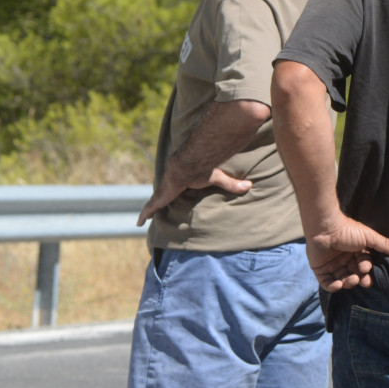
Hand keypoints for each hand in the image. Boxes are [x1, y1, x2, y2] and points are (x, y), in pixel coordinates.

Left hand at [137, 163, 254, 225]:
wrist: (189, 164)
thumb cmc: (201, 169)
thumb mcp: (217, 178)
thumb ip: (231, 184)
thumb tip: (250, 185)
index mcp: (182, 182)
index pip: (175, 188)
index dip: (171, 192)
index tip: (169, 194)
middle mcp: (171, 187)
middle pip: (162, 196)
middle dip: (157, 202)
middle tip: (151, 211)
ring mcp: (164, 192)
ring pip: (154, 203)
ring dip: (148, 210)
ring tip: (142, 219)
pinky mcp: (160, 197)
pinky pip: (150, 208)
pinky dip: (144, 215)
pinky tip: (138, 223)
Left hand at [305, 213, 388, 291]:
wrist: (324, 228)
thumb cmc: (347, 230)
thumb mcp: (369, 238)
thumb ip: (385, 245)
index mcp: (356, 252)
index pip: (364, 266)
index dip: (367, 270)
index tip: (367, 269)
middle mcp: (345, 259)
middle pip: (355, 275)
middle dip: (359, 279)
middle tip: (361, 280)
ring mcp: (332, 265)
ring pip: (343, 280)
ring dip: (348, 283)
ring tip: (350, 280)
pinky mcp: (320, 270)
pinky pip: (327, 284)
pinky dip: (333, 287)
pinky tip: (338, 284)